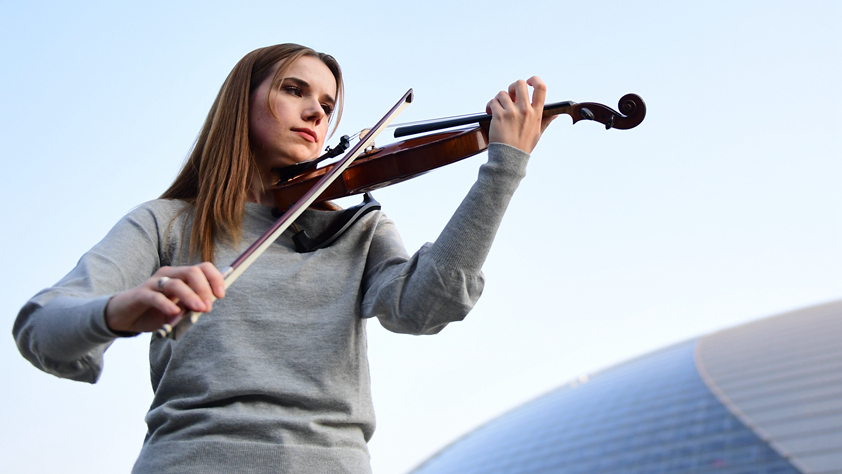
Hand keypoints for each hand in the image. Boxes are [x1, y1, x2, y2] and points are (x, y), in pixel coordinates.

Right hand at [105, 262, 225, 332]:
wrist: (125, 316)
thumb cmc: (155, 311)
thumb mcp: (178, 310)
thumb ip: (191, 306)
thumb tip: (208, 306)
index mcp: (181, 276)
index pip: (203, 268)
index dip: (215, 279)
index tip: (221, 295)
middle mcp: (169, 275)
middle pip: (192, 272)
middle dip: (204, 288)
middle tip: (209, 306)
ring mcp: (154, 283)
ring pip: (176, 284)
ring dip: (190, 296)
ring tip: (199, 309)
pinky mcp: (140, 294)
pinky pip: (155, 296)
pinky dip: (166, 304)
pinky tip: (174, 313)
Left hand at [485, 76, 555, 153]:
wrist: (509, 158)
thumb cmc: (523, 146)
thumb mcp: (538, 133)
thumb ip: (546, 120)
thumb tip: (556, 114)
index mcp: (536, 113)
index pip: (541, 88)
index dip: (535, 80)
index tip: (529, 82)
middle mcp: (525, 111)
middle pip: (520, 84)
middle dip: (513, 86)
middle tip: (510, 95)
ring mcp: (512, 113)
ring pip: (502, 93)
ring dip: (498, 99)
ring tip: (498, 108)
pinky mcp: (499, 116)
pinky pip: (493, 102)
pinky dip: (490, 106)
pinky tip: (490, 112)